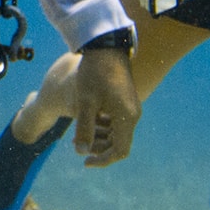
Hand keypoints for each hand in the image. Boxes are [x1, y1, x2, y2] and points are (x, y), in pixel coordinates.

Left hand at [70, 45, 139, 166]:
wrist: (105, 48)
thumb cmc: (94, 74)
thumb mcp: (85, 102)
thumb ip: (84, 128)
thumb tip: (81, 153)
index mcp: (126, 118)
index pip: (120, 151)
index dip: (104, 161)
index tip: (85, 162)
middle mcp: (133, 115)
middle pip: (119, 144)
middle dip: (98, 148)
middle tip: (77, 144)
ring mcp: (130, 107)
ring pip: (117, 133)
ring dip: (99, 137)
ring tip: (78, 134)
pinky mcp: (125, 101)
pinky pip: (117, 122)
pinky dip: (103, 126)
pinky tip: (87, 120)